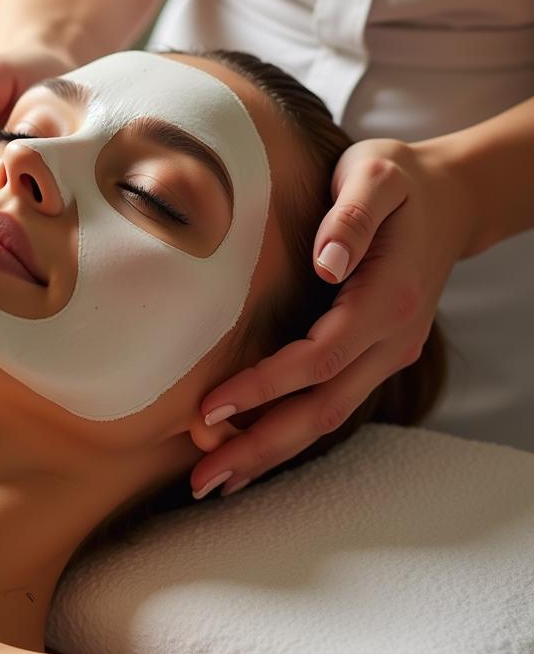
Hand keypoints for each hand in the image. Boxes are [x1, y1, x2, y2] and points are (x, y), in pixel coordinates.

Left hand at [188, 136, 475, 498]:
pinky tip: (254, 448)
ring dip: (273, 451)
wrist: (450, 198)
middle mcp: (392, 338)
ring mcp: (388, 352)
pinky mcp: (377, 355)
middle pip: (323, 408)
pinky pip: (333, 402)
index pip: (318, 358)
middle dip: (261, 445)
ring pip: (329, 416)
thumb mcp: (376, 175)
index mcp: (386, 298)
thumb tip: (327, 262)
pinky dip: (293, 430)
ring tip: (218, 478)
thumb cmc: (400, 181)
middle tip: (203, 477)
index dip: (264, 386)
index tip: (210, 405)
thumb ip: (352, 216)